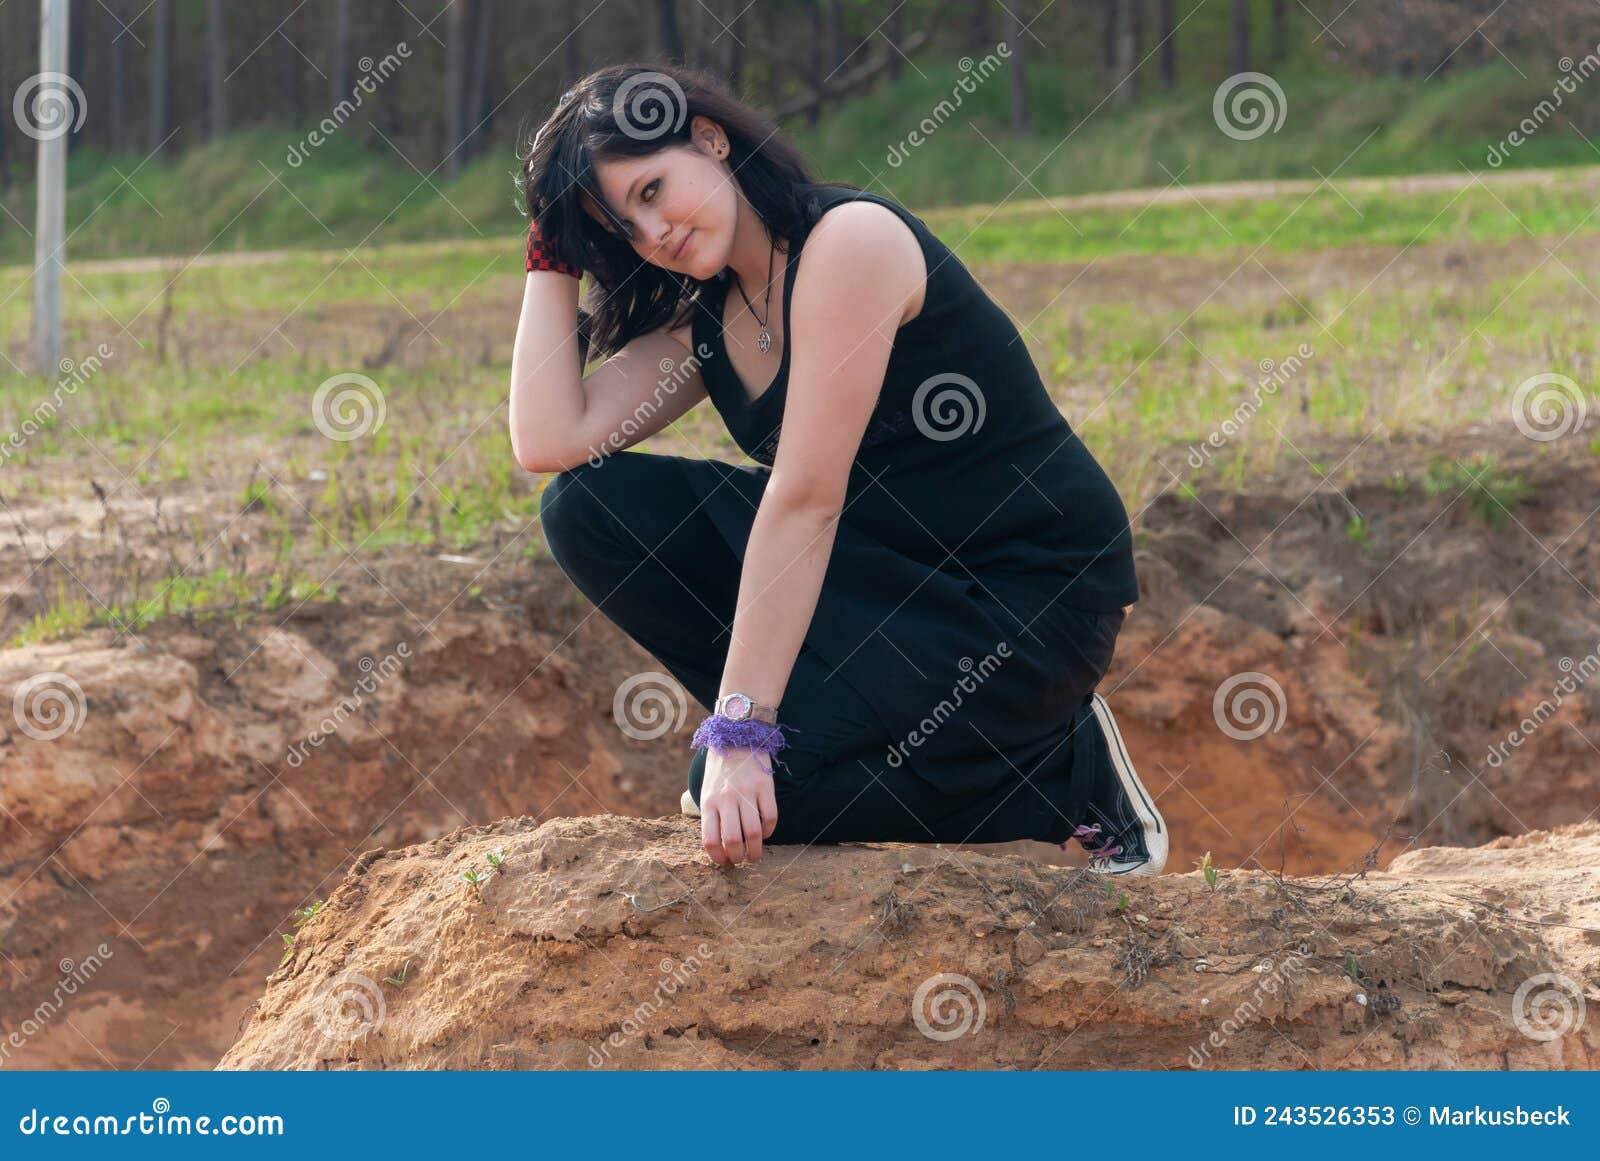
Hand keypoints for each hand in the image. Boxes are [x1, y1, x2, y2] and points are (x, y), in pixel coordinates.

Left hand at [700, 747, 777, 866]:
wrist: (735, 738)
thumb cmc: (720, 771)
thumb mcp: (707, 792)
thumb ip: (712, 816)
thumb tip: (720, 847)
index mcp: (709, 802)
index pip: (710, 840)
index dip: (718, 858)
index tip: (724, 862)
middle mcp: (727, 798)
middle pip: (733, 840)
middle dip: (738, 858)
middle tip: (741, 861)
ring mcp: (747, 792)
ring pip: (754, 832)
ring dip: (756, 851)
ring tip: (755, 856)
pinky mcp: (765, 786)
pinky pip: (770, 817)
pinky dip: (769, 831)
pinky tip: (765, 833)